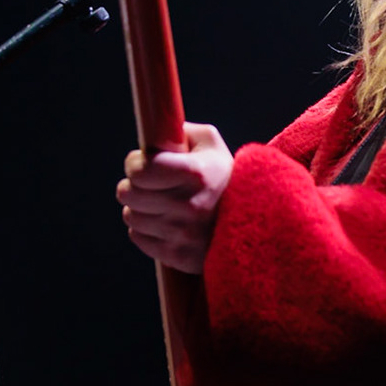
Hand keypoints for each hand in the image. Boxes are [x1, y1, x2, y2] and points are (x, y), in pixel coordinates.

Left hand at [117, 122, 232, 273]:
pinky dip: (145, 229)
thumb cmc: (226, 178)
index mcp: (196, 174)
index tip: (142, 163)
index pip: (139, 170)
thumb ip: (181, 131)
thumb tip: (154, 129)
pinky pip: (138, 238)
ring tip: (159, 202)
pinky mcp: (179, 256)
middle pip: (128, 193)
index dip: (134, 163)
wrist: (257, 223)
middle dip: (133, 185)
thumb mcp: (211, 145)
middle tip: (148, 183)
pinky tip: (164, 222)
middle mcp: (189, 206)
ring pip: (131, 216)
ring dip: (139, 207)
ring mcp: (183, 235)